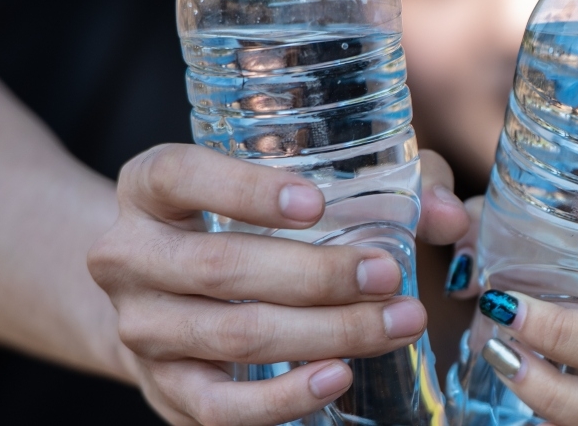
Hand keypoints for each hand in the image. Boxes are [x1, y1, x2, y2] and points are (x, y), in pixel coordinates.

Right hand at [87, 144, 469, 425]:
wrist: (163, 293)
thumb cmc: (245, 223)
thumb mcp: (287, 184)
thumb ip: (377, 185)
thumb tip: (449, 215)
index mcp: (148, 186)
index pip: (180, 175)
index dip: (244, 190)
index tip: (317, 202)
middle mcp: (127, 254)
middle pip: (218, 268)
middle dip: (315, 275)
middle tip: (387, 274)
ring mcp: (140, 327)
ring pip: (231, 336)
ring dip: (322, 334)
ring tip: (393, 324)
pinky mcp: (162, 388)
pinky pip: (219, 406)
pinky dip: (282, 398)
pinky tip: (337, 377)